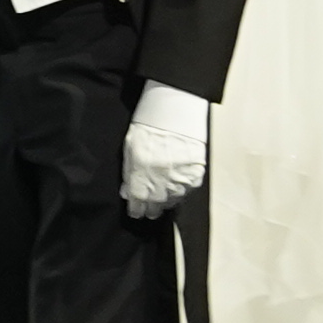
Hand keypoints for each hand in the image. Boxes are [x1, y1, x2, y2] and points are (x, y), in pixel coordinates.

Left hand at [120, 86, 211, 216]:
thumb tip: (127, 191)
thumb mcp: (130, 148)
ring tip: (162, 198)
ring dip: (165, 202)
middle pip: (155, 205)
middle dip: (150, 209)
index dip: (136, 210)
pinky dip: (180, 192)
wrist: (176, 112)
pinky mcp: (195, 175)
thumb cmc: (149, 126)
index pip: (137, 203)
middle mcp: (160, 180)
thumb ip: (128, 172)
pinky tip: (175, 187)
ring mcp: (179, 178)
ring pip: (172, 202)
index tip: (135, 211)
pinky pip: (186, 191)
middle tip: (149, 209)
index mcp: (141, 173)